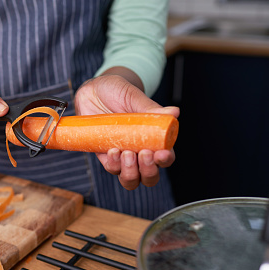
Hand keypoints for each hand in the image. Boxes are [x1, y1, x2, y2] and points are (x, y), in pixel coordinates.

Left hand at [74, 73, 179, 189]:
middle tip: (143, 153)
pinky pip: (111, 168)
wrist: (93, 90)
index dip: (165, 159)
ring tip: (126, 153)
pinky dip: (113, 164)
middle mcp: (140, 152)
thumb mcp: (134, 97)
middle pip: (150, 176)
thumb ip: (151, 108)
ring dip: (130, 172)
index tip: (161, 153)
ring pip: (131, 179)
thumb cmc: (117, 92)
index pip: (165, 157)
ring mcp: (122, 156)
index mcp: (154, 139)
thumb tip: (175, 112)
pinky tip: (113, 150)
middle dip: (148, 171)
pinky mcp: (105, 156)